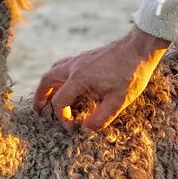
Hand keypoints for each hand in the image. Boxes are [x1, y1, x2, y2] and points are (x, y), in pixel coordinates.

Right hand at [33, 26, 169, 131]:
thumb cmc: (130, 74)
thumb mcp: (118, 101)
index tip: (74, 126)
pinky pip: (63, 66)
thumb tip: (85, 130)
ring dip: (47, 85)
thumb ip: (100, 118)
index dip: (63, 118)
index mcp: (78, 79)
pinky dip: (57, 76)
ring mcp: (78, 60)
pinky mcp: (85, 57)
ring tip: (46, 96)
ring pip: (53, 71)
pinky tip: (65, 82)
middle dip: (40, 96)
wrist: (139, 48)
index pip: (59, 102)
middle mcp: (73, 67)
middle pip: (47, 81)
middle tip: (38, 109)